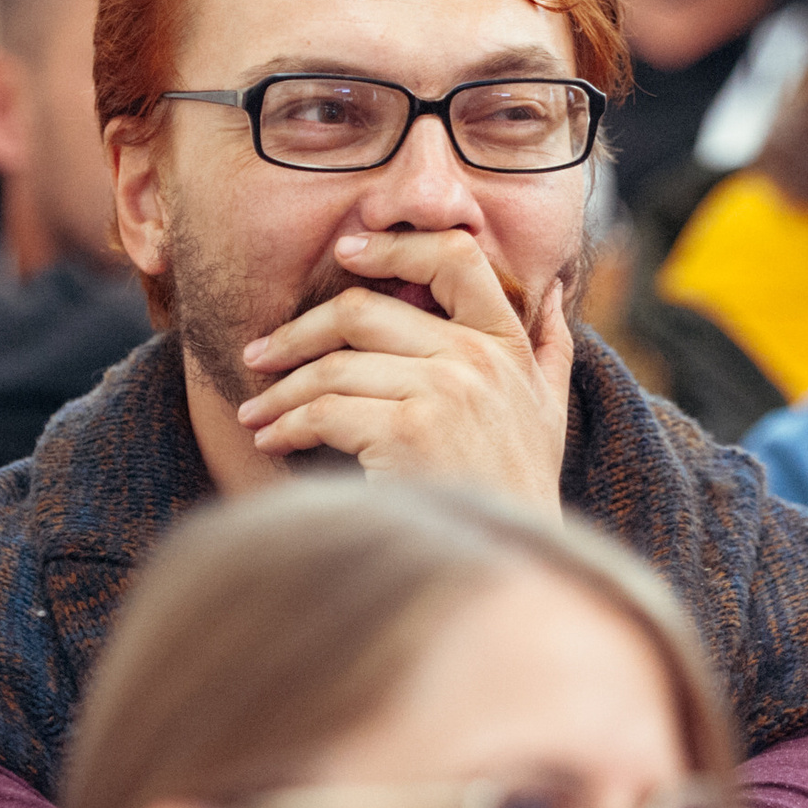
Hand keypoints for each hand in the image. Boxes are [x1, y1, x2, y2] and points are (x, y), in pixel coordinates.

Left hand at [235, 231, 572, 512]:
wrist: (516, 560)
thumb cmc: (524, 487)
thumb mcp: (551, 408)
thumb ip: (549, 346)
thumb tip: (549, 292)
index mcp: (506, 341)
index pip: (455, 257)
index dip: (393, 247)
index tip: (346, 253)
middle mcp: (476, 357)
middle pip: (364, 313)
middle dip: (298, 333)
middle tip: (260, 354)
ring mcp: (443, 392)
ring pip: (333, 368)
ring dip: (280, 391)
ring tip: (256, 413)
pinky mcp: (407, 433)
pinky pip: (325, 413)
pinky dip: (286, 426)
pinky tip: (272, 442)